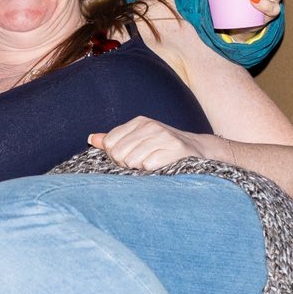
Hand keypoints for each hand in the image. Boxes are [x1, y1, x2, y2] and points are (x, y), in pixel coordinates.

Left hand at [87, 116, 212, 172]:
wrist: (200, 151)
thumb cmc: (165, 148)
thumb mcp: (139, 140)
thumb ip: (114, 140)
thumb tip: (91, 138)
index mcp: (140, 122)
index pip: (110, 143)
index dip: (116, 156)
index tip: (130, 158)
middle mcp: (151, 126)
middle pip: (118, 154)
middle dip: (127, 164)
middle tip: (143, 164)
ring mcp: (163, 136)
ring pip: (132, 161)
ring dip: (140, 169)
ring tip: (153, 165)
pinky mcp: (174, 149)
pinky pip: (148, 166)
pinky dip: (152, 172)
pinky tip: (161, 168)